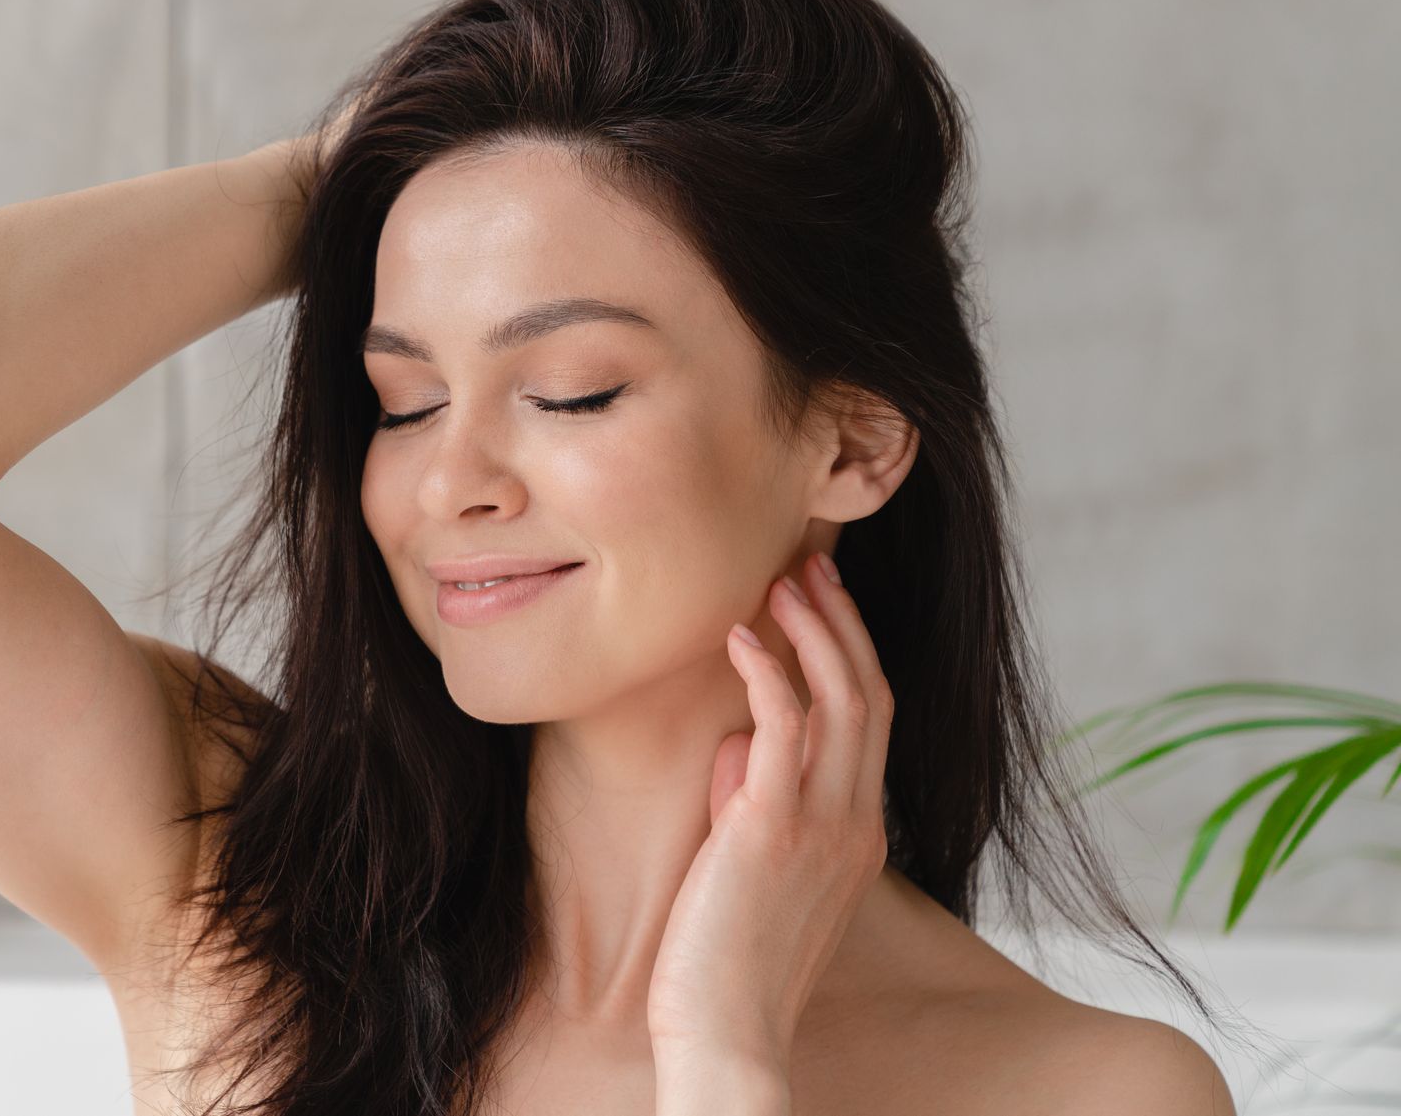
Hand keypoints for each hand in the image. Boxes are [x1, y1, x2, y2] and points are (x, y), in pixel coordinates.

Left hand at [646, 551, 893, 1073]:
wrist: (727, 1032)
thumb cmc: (726, 957)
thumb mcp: (752, 867)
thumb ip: (752, 802)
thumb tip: (734, 745)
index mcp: (860, 831)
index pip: (872, 720)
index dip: (850, 652)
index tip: (821, 602)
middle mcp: (855, 821)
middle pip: (870, 693)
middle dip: (842, 622)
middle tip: (810, 566)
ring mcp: (822, 824)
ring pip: (844, 698)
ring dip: (814, 631)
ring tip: (783, 580)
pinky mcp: (772, 828)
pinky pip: (783, 726)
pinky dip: (766, 671)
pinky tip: (738, 638)